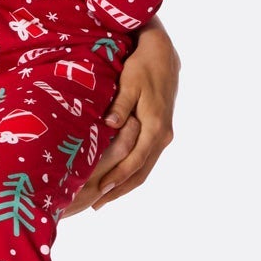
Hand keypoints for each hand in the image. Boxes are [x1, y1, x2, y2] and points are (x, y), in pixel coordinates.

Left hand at [64, 19, 177, 213]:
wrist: (163, 55)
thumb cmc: (141, 67)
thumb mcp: (129, 83)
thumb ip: (120, 105)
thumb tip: (110, 125)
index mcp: (154, 125)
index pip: (135, 160)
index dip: (118, 178)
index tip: (100, 191)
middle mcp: (162, 134)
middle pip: (141, 171)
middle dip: (119, 189)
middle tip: (96, 204)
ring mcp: (164, 134)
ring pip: (146, 168)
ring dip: (126, 184)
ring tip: (104, 198)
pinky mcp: (160, 131)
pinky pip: (147, 159)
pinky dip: (133, 172)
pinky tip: (118, 179)